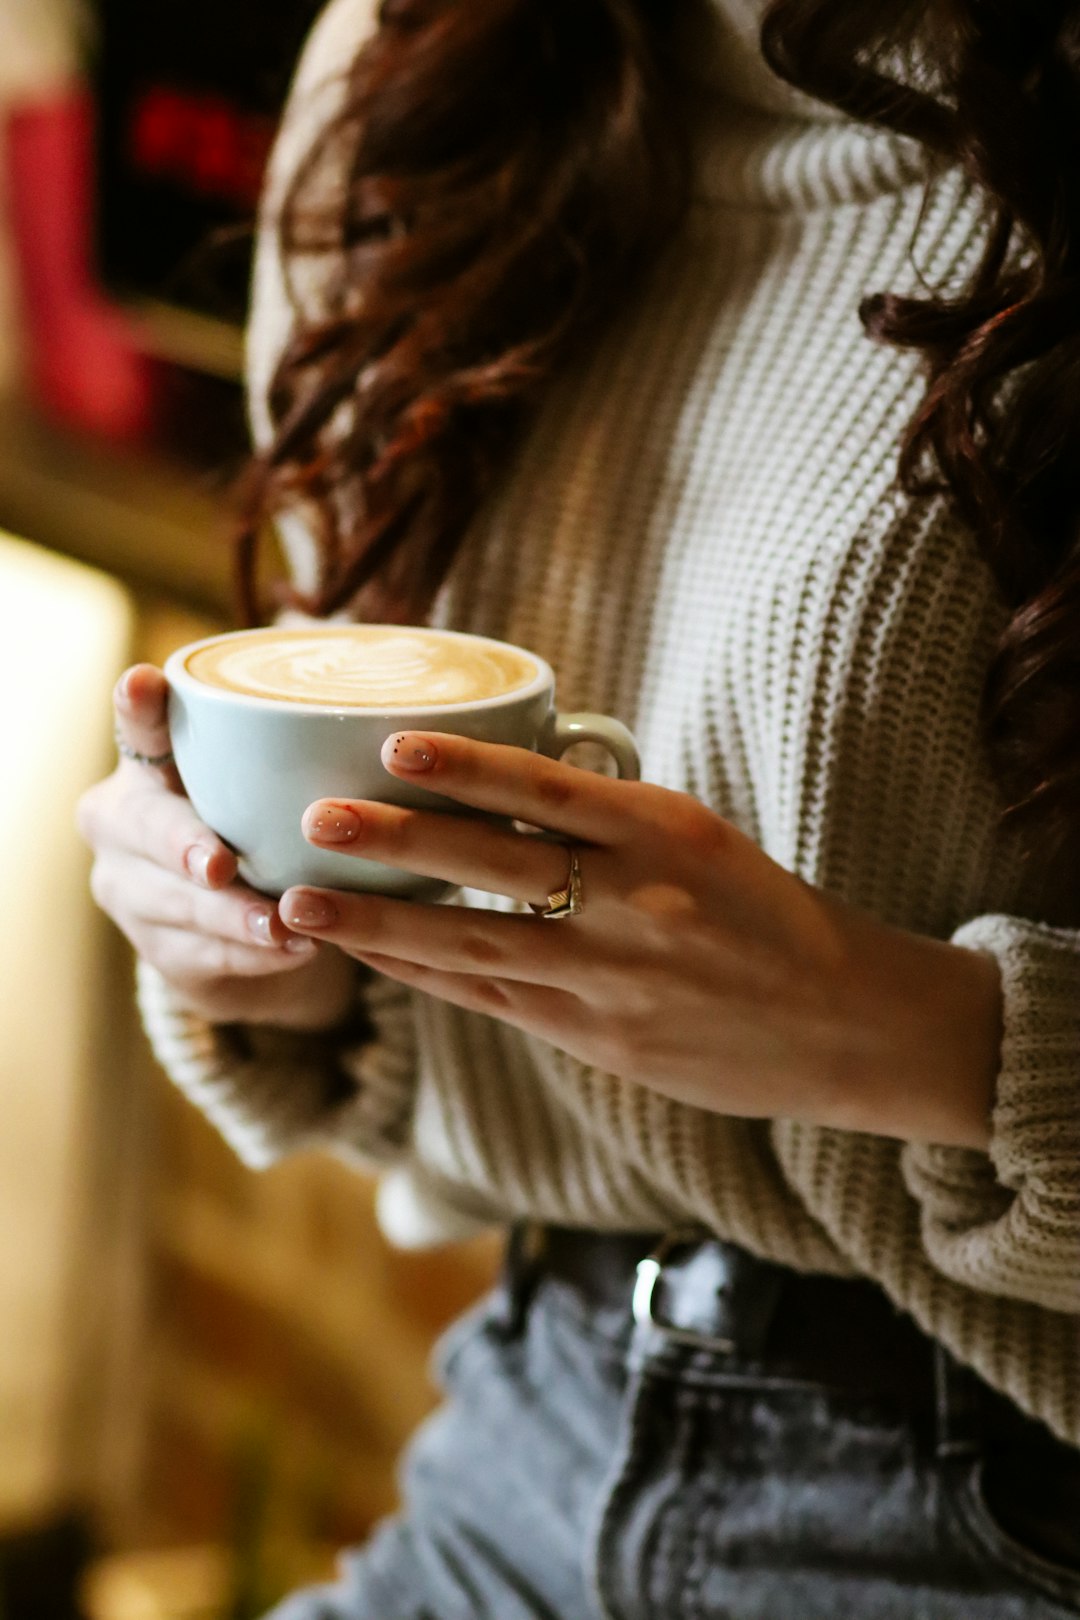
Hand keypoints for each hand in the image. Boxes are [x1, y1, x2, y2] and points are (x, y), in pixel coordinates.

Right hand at [77, 664, 356, 1029]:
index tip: (144, 681)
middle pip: (145, 826)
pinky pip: (202, 955)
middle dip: (183, 846)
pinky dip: (252, 956)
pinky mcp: (158, 951)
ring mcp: (129, 890)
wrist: (249, 928)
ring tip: (284, 925)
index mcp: (150, 762)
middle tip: (220, 865)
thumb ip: (302, 750)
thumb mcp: (278, 786)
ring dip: (233, 917)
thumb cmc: (266, 827)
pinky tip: (293, 951)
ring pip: (174, 903)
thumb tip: (392, 700)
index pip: (138, 725)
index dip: (137, 706)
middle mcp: (121, 820)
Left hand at [277, 732, 1001, 1146]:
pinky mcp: (598, 1037)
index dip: (468, 767)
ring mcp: (612, 977)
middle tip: (313, 818)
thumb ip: (605, 819)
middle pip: (497, 865)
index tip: (393, 743)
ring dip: (382, 922)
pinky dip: (425, 973)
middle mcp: (636, 902)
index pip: (550, 790)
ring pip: (476, 943)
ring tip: (301, 900)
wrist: (843, 1021)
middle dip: (399, 842)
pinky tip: (367, 951)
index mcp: (668, 832)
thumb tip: (498, 792)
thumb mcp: (699, 841)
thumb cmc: (764, 914)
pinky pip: (492, 998)